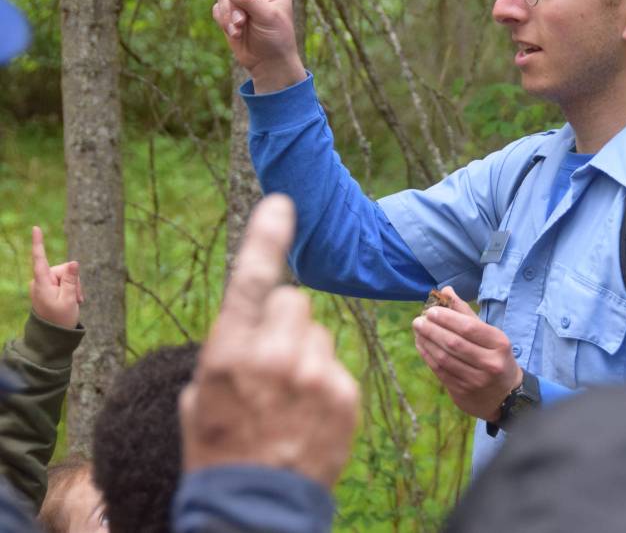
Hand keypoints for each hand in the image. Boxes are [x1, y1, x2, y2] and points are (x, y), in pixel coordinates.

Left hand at [29, 226, 82, 328]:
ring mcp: (43, 285)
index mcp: (42, 283)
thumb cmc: (60, 319)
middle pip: (63, 269)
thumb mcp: (70, 299)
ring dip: (74, 287)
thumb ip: (72, 279)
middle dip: (74, 280)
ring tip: (75, 301)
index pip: (40, 259)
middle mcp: (40, 281)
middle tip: (78, 298)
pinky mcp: (48, 288)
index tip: (36, 227)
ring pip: (66, 275)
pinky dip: (71, 289)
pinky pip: (63, 281)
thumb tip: (74, 262)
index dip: (39, 243)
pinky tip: (73, 300)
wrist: (53, 335)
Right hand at [179, 195, 360, 488]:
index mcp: (230, 352)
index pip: (253, 279)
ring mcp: (315, 374)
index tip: (282, 203)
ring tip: (290, 396)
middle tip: (272, 361)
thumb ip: (227, 351)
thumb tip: (248, 327)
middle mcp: (275, 356)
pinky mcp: (345, 394)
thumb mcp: (200, 398)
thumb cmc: (218, 452)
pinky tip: (309, 413)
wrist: (255, 508)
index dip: (267, 237)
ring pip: (318, 331)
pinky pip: (336, 363)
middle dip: (284, 321)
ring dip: (306, 351)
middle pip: (295, 300)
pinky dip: (324, 380)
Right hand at [211, 0, 304, 92]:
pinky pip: (217, 9)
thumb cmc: (278, 39)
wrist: (268, 63)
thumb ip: (249, 0)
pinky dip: (224, 22)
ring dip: (230, 16)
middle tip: (246, 23)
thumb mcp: (269, 17)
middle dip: (236, 3)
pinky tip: (236, 34)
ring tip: (242, 30)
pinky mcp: (229, 12)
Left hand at [413, 287, 522, 421]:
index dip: (447, 318)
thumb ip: (466, 313)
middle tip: (418, 320)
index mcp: (499, 344)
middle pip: (454, 343)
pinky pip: (440, 372)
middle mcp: (490, 363)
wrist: (506, 395)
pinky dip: (427, 356)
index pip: (469, 328)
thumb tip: (446, 290)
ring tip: (418, 330)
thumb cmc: (495, 356)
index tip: (431, 311)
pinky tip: (421, 345)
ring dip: (427, 342)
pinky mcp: (463, 393)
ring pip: (444, 359)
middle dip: (432, 330)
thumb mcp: (490, 333)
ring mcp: (476, 381)